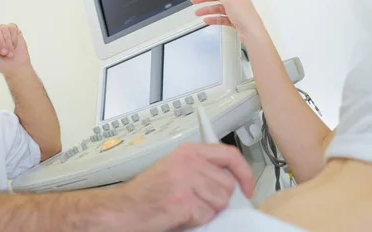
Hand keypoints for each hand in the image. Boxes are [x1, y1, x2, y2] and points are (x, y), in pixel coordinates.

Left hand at [0, 23, 30, 74]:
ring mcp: (4, 29)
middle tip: (3, 53)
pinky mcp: (13, 29)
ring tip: (9, 53)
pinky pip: (12, 29)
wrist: (13, 66)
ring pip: (5, 29)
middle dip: (1, 42)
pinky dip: (14, 39)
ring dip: (8, 42)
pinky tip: (14, 47)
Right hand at [121, 142, 253, 230]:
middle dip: (218, 199)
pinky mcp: (183, 202)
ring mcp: (186, 181)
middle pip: (228, 184)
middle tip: (199, 203)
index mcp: (188, 151)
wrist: (124, 208)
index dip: (244, 173)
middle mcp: (188, 162)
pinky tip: (179, 214)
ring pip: (220, 202)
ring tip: (186, 207)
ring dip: (207, 210)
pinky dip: (196, 220)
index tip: (247, 187)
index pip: (229, 155)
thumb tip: (231, 182)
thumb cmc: (146, 192)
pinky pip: (206, 215)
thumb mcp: (174, 167)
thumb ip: (201, 168)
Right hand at [191, 0, 265, 40]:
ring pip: (218, 9)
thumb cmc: (245, 15)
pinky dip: (213, 19)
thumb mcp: (228, 1)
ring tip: (198, 12)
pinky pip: (221, 18)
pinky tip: (207, 20)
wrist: (251, 33)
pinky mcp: (234, 22)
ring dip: (207, 10)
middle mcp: (237, 1)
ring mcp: (235, 12)